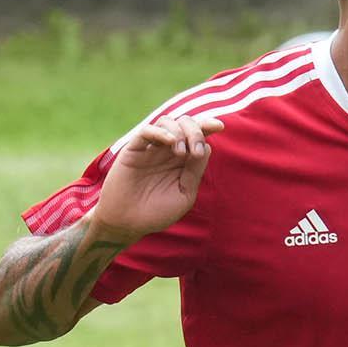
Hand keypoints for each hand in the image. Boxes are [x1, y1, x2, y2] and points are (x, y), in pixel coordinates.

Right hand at [87, 114, 218, 243]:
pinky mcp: (133, 150)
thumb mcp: (184, 194)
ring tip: (181, 152)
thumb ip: (195, 171)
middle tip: (196, 151)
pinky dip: (160, 132)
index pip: (197, 135)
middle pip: (184, 124)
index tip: (219, 127)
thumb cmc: (156, 213)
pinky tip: (170, 142)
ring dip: (179, 132)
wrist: (127, 224)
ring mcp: (150, 149)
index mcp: (182, 160)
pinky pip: (146, 131)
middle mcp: (166, 151)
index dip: (208, 125)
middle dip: (195, 130)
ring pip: (166, 122)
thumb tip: (207, 146)